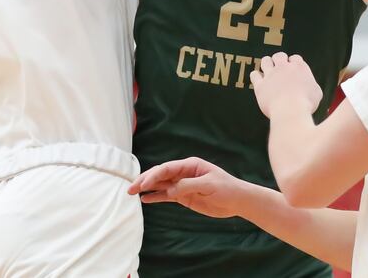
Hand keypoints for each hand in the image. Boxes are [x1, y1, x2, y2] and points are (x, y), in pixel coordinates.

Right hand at [129, 157, 252, 218]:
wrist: (237, 201)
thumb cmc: (226, 188)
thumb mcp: (209, 185)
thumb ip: (188, 186)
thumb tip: (169, 190)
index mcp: (190, 165)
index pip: (167, 168)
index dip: (154, 175)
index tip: (144, 184)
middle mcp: (183, 173)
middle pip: (160, 175)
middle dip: (144, 180)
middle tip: (130, 188)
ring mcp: (182, 185)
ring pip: (161, 185)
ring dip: (147, 188)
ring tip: (131, 192)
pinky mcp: (184, 196)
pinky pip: (166, 196)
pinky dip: (155, 197)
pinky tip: (145, 199)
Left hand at [251, 52, 322, 119]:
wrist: (290, 110)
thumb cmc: (306, 103)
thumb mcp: (317, 93)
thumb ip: (313, 86)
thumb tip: (312, 88)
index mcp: (299, 67)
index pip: (295, 58)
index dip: (294, 63)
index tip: (293, 68)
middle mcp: (283, 67)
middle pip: (279, 55)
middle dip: (279, 60)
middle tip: (280, 68)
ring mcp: (270, 75)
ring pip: (265, 61)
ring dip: (267, 64)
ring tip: (268, 71)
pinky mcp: (260, 85)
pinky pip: (254, 75)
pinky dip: (256, 76)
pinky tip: (259, 80)